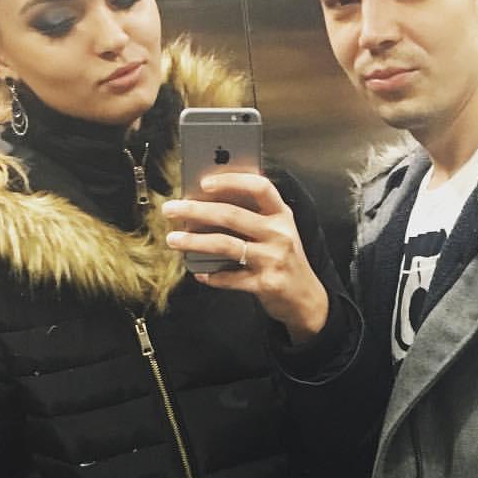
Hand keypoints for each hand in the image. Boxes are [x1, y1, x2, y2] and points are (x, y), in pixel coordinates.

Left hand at [162, 174, 329, 342]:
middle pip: (232, 215)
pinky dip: (211, 276)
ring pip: (226, 245)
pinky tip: (199, 272)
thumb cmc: (284, 257)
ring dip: (194, 242)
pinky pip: (230, 278)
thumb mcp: (277, 231)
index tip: (204, 182)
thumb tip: (206, 203)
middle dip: (196, 210)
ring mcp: (273, 259)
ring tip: (173, 239)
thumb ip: (252, 216)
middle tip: (171, 209)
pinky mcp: (266, 284)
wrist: (306, 296)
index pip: (260, 187)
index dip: (232, 181)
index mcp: (282, 214)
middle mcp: (279, 233)